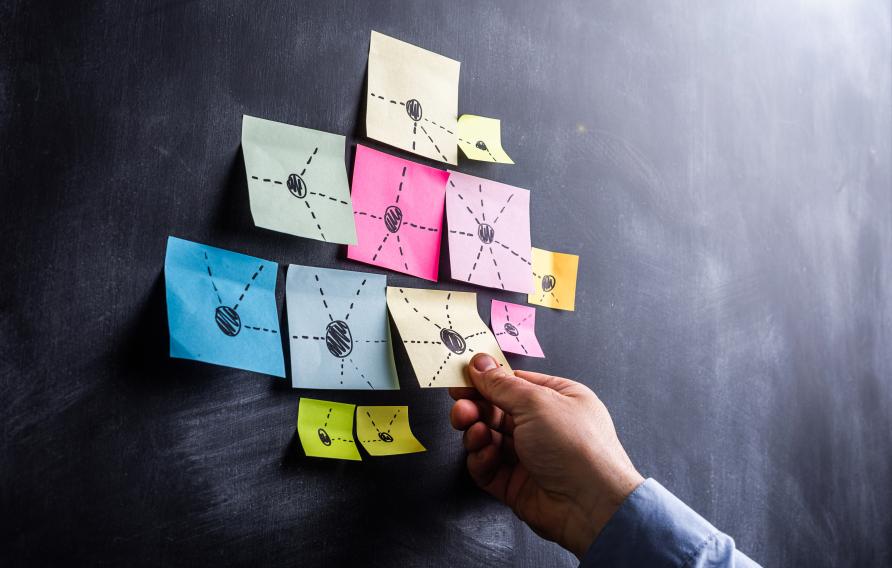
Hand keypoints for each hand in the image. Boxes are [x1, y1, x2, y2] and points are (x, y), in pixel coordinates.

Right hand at [449, 353, 643, 557]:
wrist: (590, 506)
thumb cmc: (578, 449)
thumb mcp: (537, 402)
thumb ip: (502, 385)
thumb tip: (481, 364)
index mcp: (557, 399)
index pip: (512, 384)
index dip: (485, 380)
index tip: (461, 378)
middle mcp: (544, 426)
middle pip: (496, 410)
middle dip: (475, 408)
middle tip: (461, 407)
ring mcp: (530, 456)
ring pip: (489, 438)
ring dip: (476, 433)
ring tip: (476, 433)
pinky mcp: (516, 484)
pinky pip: (488, 467)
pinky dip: (482, 460)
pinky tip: (487, 455)